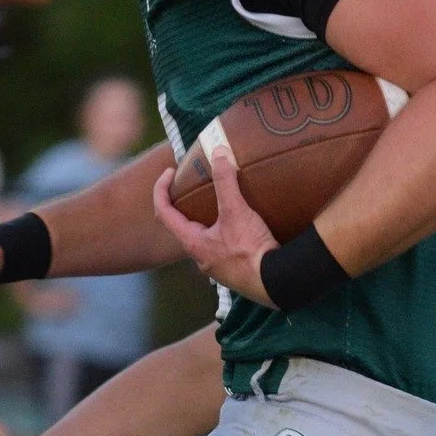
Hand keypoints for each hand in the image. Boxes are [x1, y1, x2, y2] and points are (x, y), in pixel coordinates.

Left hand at [152, 145, 278, 306]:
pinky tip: (238, 226)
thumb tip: (219, 152)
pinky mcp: (232, 270)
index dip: (161, 189)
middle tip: (192, 187)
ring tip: (216, 203)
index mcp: (192, 242)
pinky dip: (222, 231)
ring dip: (204, 219)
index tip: (169, 172)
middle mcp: (199, 256)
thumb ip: (226, 182)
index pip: (163, 212)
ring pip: (202, 238)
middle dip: (183, 205)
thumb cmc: (250, 251)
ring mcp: (215, 266)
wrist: (275, 282)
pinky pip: (220, 247)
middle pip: (181, 226)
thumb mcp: (236, 212)